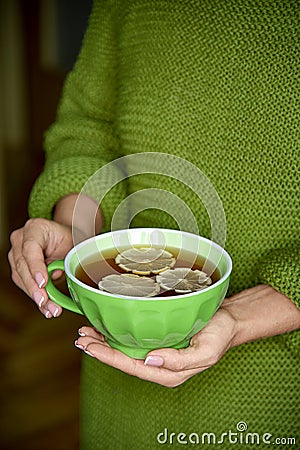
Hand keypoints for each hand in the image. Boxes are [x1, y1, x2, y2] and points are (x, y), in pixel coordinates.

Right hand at [8, 218, 72, 317]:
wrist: (64, 238)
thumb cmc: (69, 238)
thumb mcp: (73, 243)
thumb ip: (69, 258)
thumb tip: (67, 278)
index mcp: (35, 228)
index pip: (30, 248)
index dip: (36, 267)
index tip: (43, 282)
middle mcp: (21, 239)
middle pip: (22, 265)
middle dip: (34, 287)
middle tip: (45, 301)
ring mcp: (16, 253)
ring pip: (20, 278)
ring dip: (35, 295)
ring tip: (50, 308)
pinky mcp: (18, 267)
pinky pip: (24, 283)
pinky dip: (36, 296)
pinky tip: (45, 307)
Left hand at [74, 285, 299, 386]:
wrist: (229, 321)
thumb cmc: (219, 335)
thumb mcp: (205, 352)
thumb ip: (179, 361)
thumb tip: (151, 360)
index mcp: (168, 372)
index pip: (131, 366)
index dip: (108, 356)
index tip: (89, 347)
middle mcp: (159, 363)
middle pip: (123, 359)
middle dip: (99, 349)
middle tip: (80, 337)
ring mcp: (157, 351)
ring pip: (125, 348)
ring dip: (104, 341)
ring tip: (86, 332)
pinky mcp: (158, 338)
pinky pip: (133, 338)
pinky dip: (117, 332)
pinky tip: (106, 326)